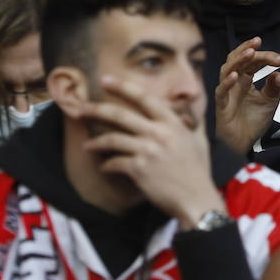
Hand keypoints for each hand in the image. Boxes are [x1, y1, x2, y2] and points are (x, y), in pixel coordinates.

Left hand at [79, 76, 224, 228]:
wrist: (197, 200)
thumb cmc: (198, 172)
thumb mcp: (199, 141)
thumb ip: (191, 124)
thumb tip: (191, 111)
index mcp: (172, 123)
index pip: (144, 98)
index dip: (123, 87)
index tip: (105, 80)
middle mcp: (159, 133)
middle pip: (121, 115)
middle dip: (97, 109)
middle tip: (81, 108)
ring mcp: (148, 151)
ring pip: (113, 138)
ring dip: (96, 142)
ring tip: (86, 145)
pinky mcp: (140, 169)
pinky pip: (115, 162)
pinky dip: (107, 165)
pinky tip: (104, 167)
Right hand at [214, 37, 279, 153]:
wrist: (247, 144)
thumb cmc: (254, 122)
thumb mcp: (270, 101)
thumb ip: (274, 86)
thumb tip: (279, 72)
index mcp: (246, 79)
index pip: (253, 61)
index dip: (264, 56)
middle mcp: (235, 83)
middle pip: (238, 60)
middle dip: (248, 50)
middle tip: (258, 43)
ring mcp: (227, 92)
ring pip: (227, 70)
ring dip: (238, 60)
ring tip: (249, 53)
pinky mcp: (222, 105)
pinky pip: (221, 91)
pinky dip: (227, 82)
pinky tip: (236, 76)